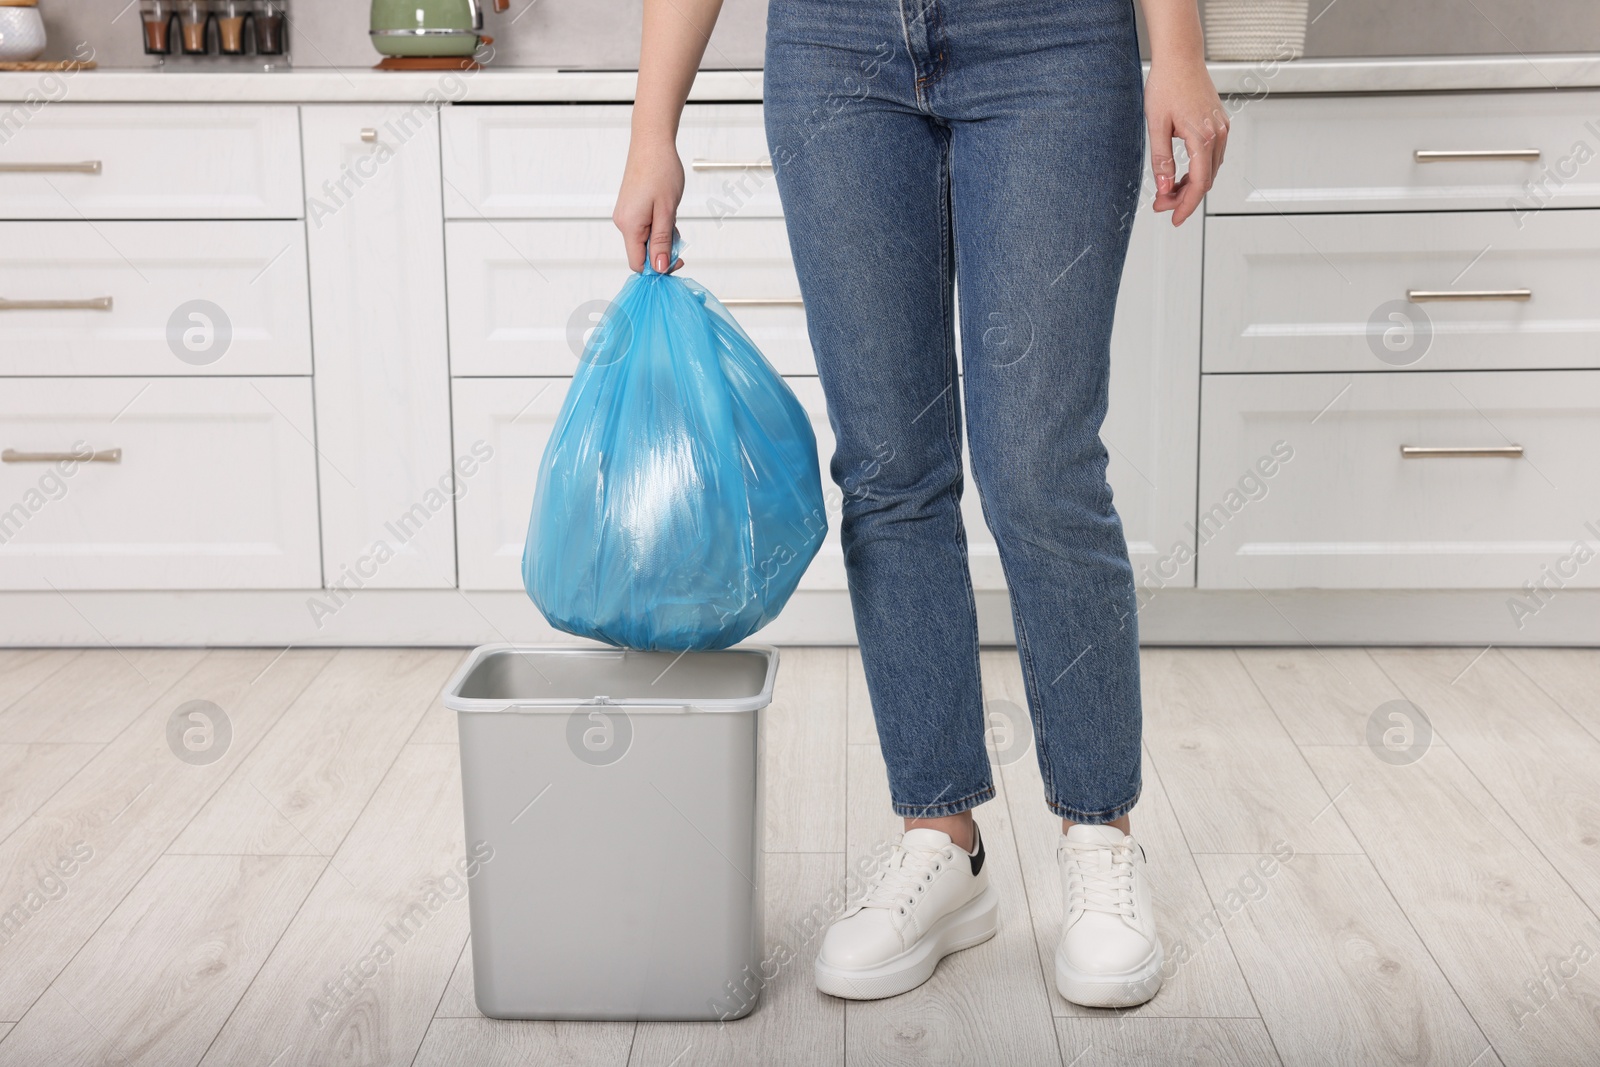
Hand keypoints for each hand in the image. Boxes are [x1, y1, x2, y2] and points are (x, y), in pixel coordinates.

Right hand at [614, 138, 684, 272]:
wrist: (652, 143)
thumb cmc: (661, 172)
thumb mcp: (667, 211)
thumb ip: (662, 242)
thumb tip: (658, 268)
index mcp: (630, 226)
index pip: (638, 264)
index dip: (657, 268)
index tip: (677, 260)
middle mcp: (623, 222)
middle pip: (642, 253)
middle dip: (663, 250)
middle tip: (679, 237)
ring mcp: (626, 215)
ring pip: (646, 240)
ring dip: (663, 237)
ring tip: (673, 216)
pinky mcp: (631, 208)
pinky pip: (645, 228)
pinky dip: (659, 226)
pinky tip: (668, 213)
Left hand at [1144, 55, 1227, 225]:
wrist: (1180, 57)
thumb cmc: (1166, 85)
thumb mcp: (1156, 126)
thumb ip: (1161, 160)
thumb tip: (1164, 189)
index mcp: (1204, 137)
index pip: (1199, 184)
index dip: (1186, 206)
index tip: (1173, 219)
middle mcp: (1218, 135)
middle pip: (1206, 180)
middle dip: (1184, 197)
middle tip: (1160, 205)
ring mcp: (1222, 129)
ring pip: (1210, 170)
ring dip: (1190, 185)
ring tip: (1167, 191)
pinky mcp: (1219, 124)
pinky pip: (1212, 157)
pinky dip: (1197, 170)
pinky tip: (1180, 175)